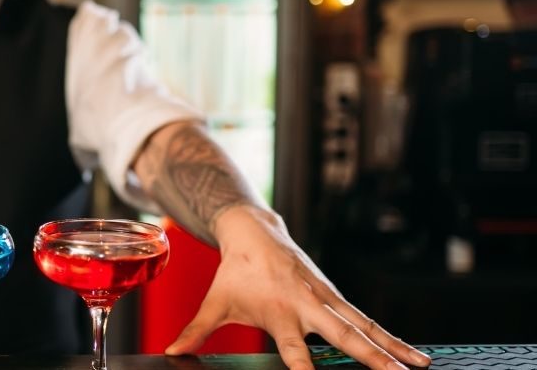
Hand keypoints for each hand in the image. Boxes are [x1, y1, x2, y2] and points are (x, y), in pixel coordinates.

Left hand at [164, 206, 431, 369]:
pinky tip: (413, 354)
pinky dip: (390, 336)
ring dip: (392, 347)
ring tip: (419, 367)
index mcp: (278, 312)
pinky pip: (366, 319)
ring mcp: (326, 299)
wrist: (254, 233)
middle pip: (343, 337)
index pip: (294, 350)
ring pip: (364, 327)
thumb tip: (171, 352)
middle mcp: (308, 306)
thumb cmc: (235, 272)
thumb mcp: (215, 303)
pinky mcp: (335, 296)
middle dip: (370, 357)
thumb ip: (196, 331)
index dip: (306, 369)